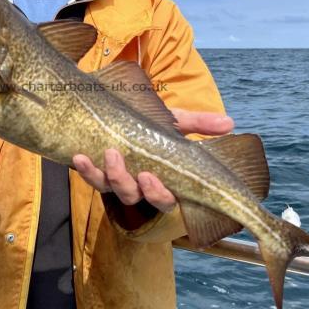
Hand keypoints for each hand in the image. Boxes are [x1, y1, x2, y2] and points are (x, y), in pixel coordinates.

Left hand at [73, 110, 233, 212]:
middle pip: (132, 197)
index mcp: (163, 181)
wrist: (122, 108)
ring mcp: (115, 180)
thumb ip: (200, 124)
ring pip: (108, 189)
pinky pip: (90, 177)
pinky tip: (79, 157)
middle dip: (124, 181)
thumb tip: (230, 123)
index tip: (150, 176)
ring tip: (102, 153)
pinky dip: (85, 169)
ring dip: (101, 174)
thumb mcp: (178, 122)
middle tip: (116, 158)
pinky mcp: (97, 171)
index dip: (157, 194)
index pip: (164, 200)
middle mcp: (138, 186)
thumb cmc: (155, 123)